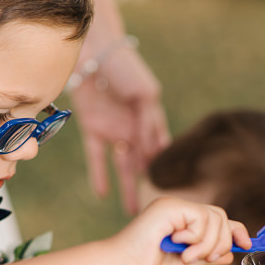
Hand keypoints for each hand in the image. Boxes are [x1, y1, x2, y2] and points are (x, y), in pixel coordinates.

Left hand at [70, 44, 169, 214]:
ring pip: (122, 165)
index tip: (171, 194)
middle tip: (153, 213)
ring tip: (131, 211)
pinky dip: (99, 174)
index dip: (164, 170)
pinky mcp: (93, 129)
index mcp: (151, 119)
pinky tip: (102, 195)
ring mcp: (114, 129)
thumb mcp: (145, 94)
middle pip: (142, 163)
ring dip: (126, 187)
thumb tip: (155, 153)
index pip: (159, 150)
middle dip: (146, 186)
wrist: (94, 51)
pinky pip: (96, 157)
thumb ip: (149, 124)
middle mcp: (134, 128)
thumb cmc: (126, 68)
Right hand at [110, 196, 250, 264]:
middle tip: (203, 260)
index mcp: (183, 222)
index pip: (219, 219)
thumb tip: (228, 255)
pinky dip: (197, 237)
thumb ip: (205, 258)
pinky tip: (179, 245)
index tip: (246, 244)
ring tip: (187, 257)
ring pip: (215, 218)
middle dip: (221, 243)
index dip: (236, 231)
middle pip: (221, 217)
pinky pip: (201, 218)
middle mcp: (180, 210)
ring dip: (207, 244)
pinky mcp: (170, 207)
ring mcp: (174, 206)